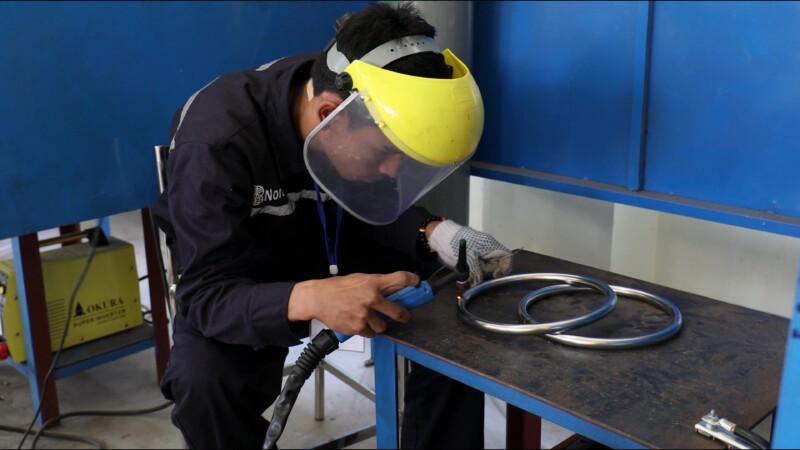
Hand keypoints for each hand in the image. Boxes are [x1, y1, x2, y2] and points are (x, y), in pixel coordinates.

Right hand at [288, 271, 418, 336]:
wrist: (319, 298)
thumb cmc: (339, 288)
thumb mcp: (360, 279)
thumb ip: (377, 284)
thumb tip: (395, 289)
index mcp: (373, 282)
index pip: (400, 279)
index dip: (412, 280)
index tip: (417, 283)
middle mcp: (372, 298)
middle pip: (399, 312)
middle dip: (404, 316)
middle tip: (405, 317)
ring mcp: (365, 314)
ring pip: (383, 326)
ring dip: (379, 325)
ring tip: (370, 319)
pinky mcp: (358, 327)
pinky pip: (370, 333)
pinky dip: (366, 330)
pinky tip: (358, 322)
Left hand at [428, 220, 512, 285]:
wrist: (440, 235)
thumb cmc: (456, 245)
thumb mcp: (467, 261)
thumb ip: (476, 272)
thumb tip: (478, 282)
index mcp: (490, 244)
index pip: (506, 256)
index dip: (504, 267)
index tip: (494, 275)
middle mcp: (488, 245)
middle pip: (496, 261)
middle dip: (488, 269)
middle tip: (476, 269)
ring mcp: (481, 247)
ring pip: (486, 263)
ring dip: (479, 268)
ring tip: (469, 266)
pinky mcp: (474, 250)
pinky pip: (478, 261)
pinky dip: (474, 266)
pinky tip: (467, 265)